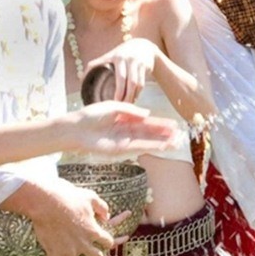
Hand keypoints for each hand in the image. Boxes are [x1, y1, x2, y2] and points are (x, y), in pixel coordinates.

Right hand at [8, 176, 110, 255]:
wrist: (46, 203)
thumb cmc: (68, 197)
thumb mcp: (89, 197)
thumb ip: (101, 207)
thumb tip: (108, 215)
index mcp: (93, 231)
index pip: (108, 241)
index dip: (109, 242)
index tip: (107, 243)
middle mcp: (83, 244)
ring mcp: (69, 251)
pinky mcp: (54, 253)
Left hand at [65, 100, 180, 157]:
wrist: (76, 128)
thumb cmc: (91, 115)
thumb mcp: (113, 106)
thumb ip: (131, 110)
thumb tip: (148, 114)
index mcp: (125, 119)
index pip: (146, 122)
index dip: (160, 123)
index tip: (173, 125)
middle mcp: (126, 130)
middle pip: (149, 132)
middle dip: (163, 134)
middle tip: (179, 135)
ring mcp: (124, 140)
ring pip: (146, 141)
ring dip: (160, 142)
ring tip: (175, 143)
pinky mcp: (120, 149)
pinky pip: (138, 147)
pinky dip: (150, 147)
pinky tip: (161, 147)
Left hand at [87, 38, 161, 102]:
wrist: (143, 46)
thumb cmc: (121, 54)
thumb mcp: (109, 55)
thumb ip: (96, 64)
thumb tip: (81, 78)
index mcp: (118, 58)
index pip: (120, 77)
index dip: (118, 91)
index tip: (113, 102)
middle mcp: (129, 59)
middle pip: (130, 82)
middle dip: (126, 96)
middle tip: (121, 107)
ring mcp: (139, 63)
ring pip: (137, 84)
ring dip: (133, 96)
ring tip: (127, 105)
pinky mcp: (146, 67)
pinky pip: (142, 83)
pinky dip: (138, 93)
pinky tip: (133, 99)